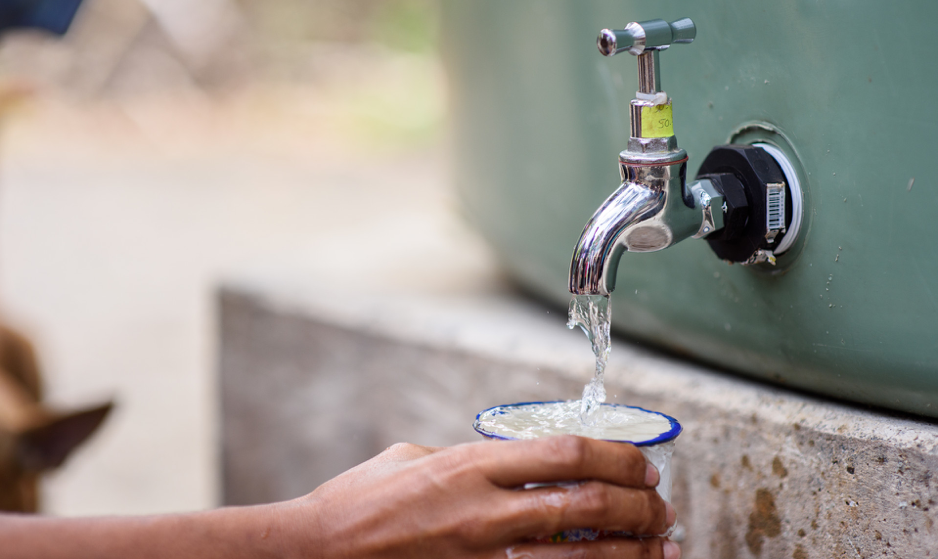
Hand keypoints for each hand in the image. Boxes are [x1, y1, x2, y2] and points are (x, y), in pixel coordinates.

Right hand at [279, 435, 679, 557]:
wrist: (313, 557)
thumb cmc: (356, 505)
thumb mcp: (411, 460)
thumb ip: (466, 460)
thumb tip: (505, 461)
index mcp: (470, 466)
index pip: (566, 452)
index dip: (617, 457)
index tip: (641, 464)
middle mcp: (484, 512)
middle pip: (587, 503)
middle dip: (638, 505)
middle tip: (659, 507)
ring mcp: (481, 558)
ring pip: (581, 556)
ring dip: (631, 552)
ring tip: (657, 547)